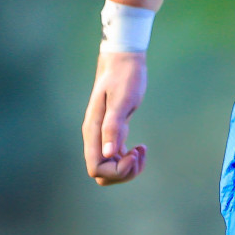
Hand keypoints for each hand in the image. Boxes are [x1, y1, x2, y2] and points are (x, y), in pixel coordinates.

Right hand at [82, 51, 148, 184]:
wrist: (123, 60)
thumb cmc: (124, 77)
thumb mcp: (122, 100)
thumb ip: (113, 127)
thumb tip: (109, 153)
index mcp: (92, 131)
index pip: (96, 168)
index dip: (116, 170)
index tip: (133, 153)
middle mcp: (94, 137)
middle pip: (102, 173)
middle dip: (123, 172)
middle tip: (138, 154)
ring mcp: (103, 136)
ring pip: (110, 168)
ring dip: (128, 167)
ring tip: (142, 150)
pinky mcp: (113, 133)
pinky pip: (117, 158)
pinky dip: (130, 159)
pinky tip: (141, 147)